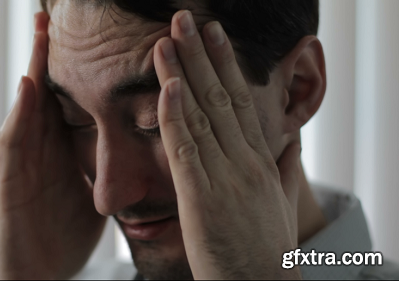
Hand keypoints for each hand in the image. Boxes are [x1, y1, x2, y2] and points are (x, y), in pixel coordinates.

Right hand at [0, 13, 105, 278]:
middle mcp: (43, 148)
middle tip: (56, 15)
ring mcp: (25, 161)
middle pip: (49, 92)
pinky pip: (15, 140)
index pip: (73, 101)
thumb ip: (107, 170)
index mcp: (64, 150)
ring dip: (34, 67)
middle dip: (52, 53)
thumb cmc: (64, 234)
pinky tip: (30, 85)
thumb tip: (138, 157)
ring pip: (29, 106)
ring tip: (41, 30)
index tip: (95, 40)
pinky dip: (21, 112)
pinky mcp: (10, 180)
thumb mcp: (93, 194)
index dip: (82, 70)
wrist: (37, 272)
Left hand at [154, 11, 301, 278]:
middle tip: (186, 18)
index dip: (226, 65)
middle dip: (202, 54)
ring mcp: (226, 179)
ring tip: (167, 39)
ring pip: (202, 116)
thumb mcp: (281, 204)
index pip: (241, 102)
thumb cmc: (266, 249)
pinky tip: (167, 88)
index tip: (214, 36)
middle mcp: (245, 162)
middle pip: (221, 97)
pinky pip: (187, 151)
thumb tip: (290, 145)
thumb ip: (286, 171)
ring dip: (182, 74)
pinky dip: (176, 117)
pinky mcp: (204, 200)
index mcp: (260, 161)